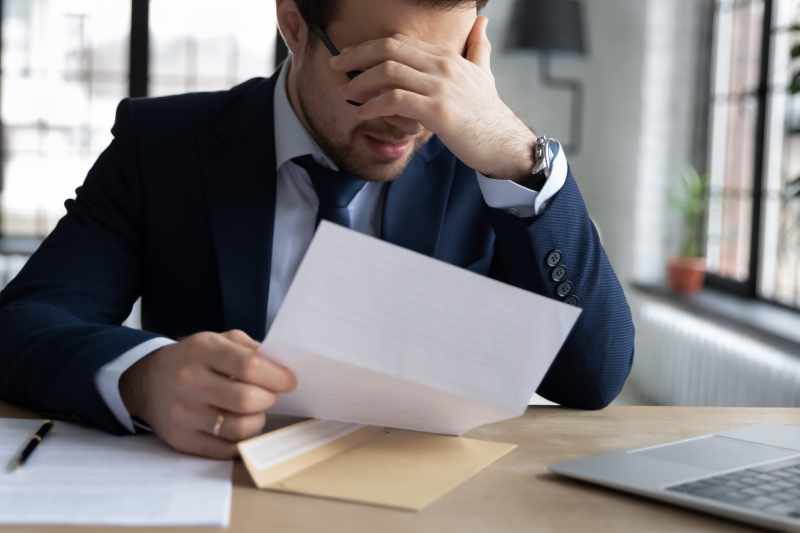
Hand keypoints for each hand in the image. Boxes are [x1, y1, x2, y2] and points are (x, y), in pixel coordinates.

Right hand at [119, 330, 296, 458]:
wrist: (147, 382)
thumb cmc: (194, 359)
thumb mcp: (218, 340)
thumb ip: (250, 349)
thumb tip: (282, 369)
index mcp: (203, 350)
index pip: (249, 366)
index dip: (277, 376)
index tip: (289, 381)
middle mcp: (190, 381)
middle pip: (246, 400)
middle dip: (268, 399)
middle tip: (269, 396)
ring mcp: (184, 414)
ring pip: (239, 428)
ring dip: (257, 421)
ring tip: (255, 412)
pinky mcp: (181, 440)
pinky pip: (225, 449)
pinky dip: (241, 441)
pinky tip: (240, 427)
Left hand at [330, 16, 536, 181]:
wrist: (504, 143)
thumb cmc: (489, 112)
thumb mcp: (484, 73)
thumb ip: (478, 46)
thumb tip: (482, 22)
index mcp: (446, 56)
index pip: (399, 42)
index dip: (369, 47)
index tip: (349, 56)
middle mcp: (442, 66)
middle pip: (389, 50)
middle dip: (356, 57)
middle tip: (336, 67)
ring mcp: (440, 87)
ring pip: (389, 72)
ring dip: (361, 82)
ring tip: (347, 93)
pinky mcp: (437, 111)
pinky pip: (395, 100)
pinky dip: (373, 105)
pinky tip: (362, 114)